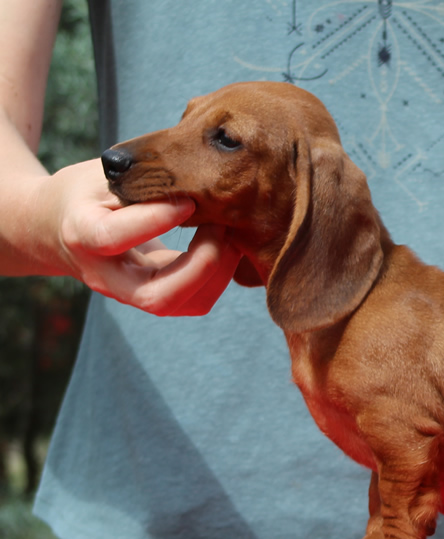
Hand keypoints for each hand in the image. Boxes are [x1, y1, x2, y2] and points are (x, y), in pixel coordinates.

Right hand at [43, 159, 241, 315]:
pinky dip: (218, 277)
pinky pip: (191, 300)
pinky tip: (228, 246)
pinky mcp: (152, 295)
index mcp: (82, 234)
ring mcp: (129, 293)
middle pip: (155, 296)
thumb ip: (137, 180)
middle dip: (201, 265)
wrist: (58, 229)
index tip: (188, 200)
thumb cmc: (86, 194)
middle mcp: (105, 275)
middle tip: (222, 226)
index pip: (114, 237)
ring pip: (180, 304)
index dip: (155, 220)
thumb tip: (192, 174)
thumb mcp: (101, 178)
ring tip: (232, 234)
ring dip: (217, 274)